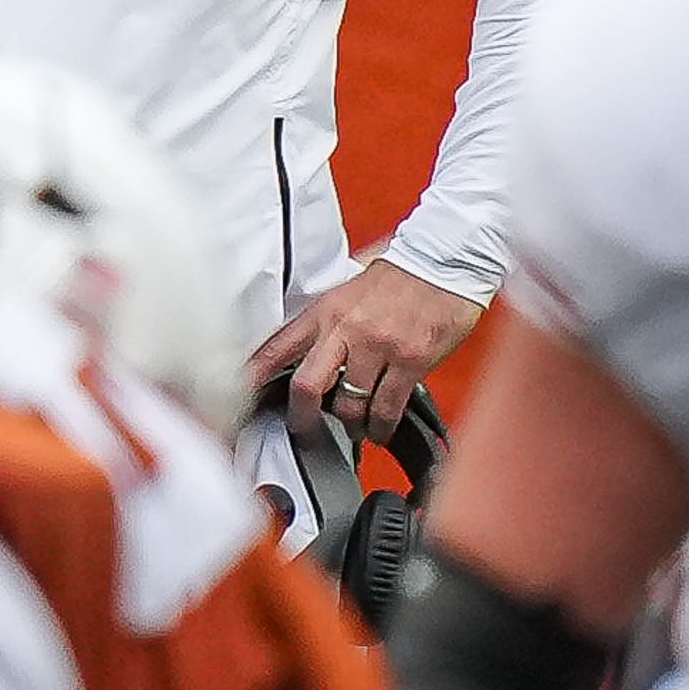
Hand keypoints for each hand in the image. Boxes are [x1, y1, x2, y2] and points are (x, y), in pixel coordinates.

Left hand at [246, 259, 481, 444]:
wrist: (445, 259)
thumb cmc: (402, 272)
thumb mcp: (351, 286)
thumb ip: (331, 317)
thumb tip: (312, 344)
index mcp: (327, 310)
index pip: (280, 346)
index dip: (255, 374)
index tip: (243, 394)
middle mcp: (347, 329)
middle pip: (306, 386)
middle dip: (302, 417)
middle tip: (305, 430)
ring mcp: (379, 347)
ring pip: (350, 405)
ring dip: (351, 425)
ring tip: (357, 427)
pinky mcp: (410, 361)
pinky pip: (387, 408)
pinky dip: (381, 427)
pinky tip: (381, 429)